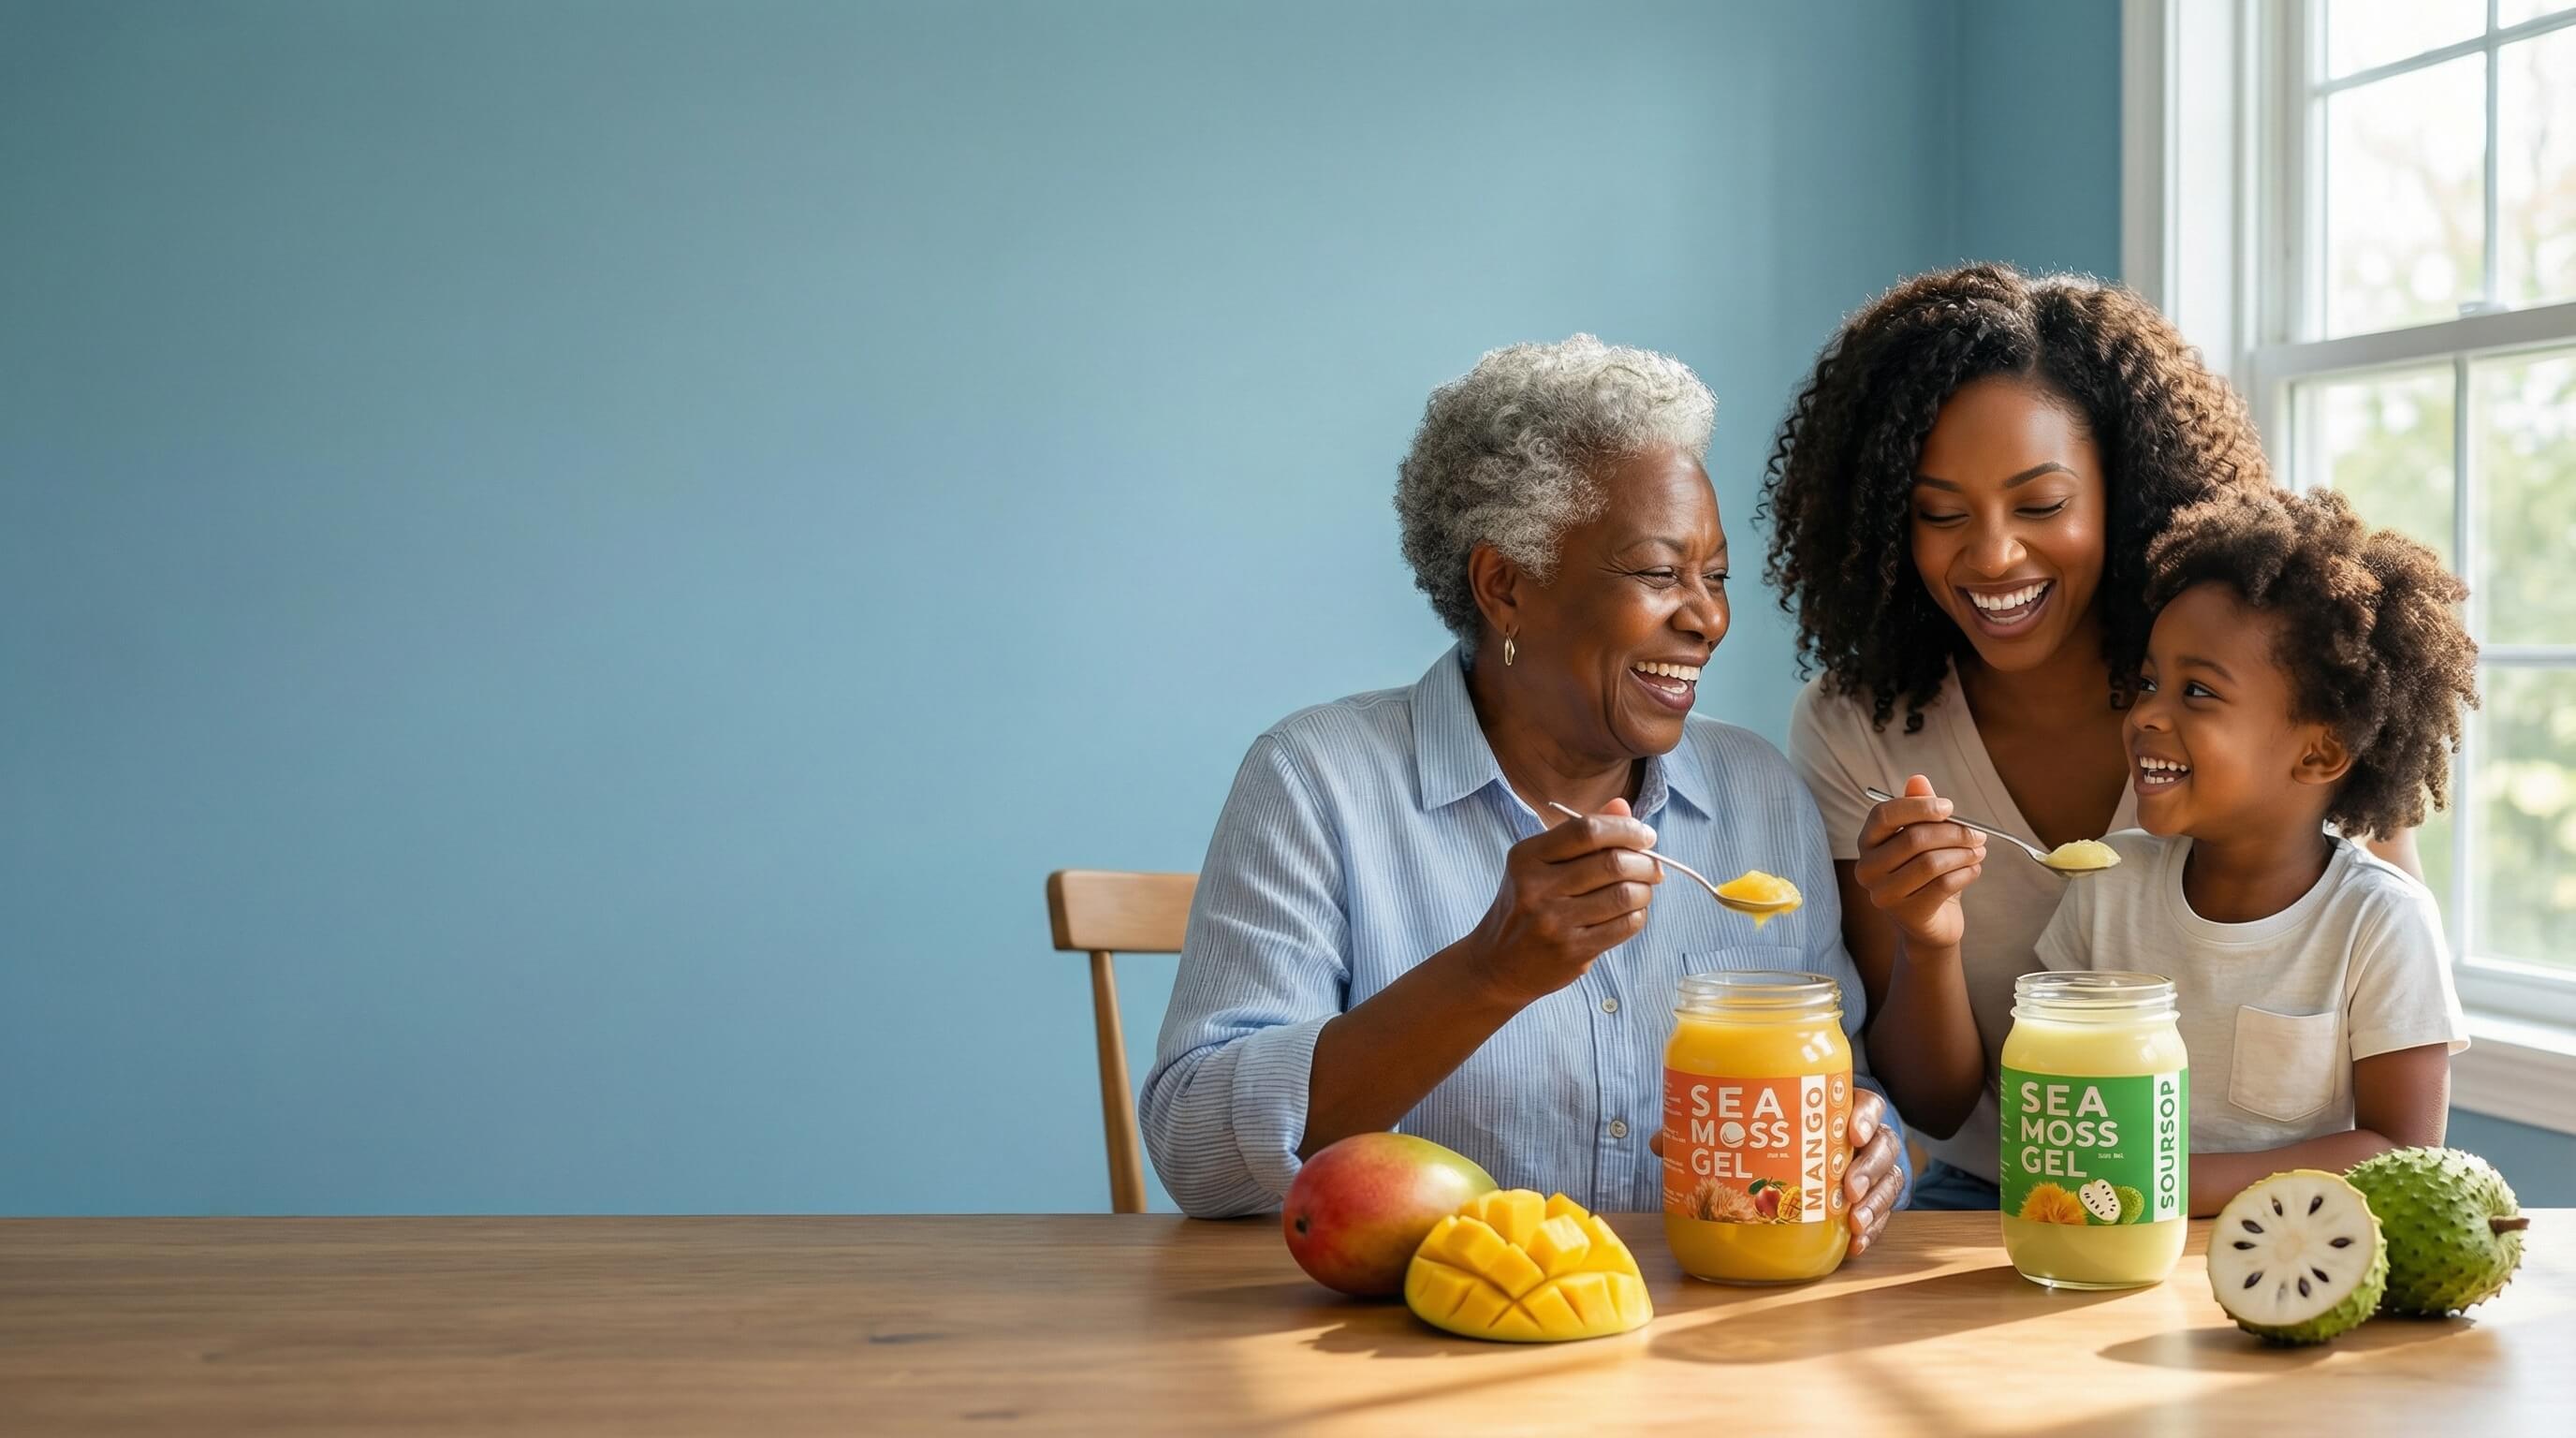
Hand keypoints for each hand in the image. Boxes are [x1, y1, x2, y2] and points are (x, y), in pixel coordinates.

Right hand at [1464, 798, 1661, 1008]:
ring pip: (1624, 895)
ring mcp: (1554, 922)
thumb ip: (1581, 834)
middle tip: (1653, 866)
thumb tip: (1623, 806)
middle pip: (1612, 863)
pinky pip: (1625, 926)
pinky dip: (1638, 915)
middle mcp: (1537, 887)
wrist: (1496, 964)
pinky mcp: (1572, 951)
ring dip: (1646, 890)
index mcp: (1527, 857)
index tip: (1646, 835)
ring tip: (1644, 889)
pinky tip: (1631, 912)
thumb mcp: (1540, 863)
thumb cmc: (1525, 906)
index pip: (1587, 830)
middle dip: (1645, 862)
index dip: (1626, 829)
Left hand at [1646, 1088, 1906, 1253]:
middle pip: (1882, 1147)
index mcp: (1835, 1113)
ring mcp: (1869, 1175)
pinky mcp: (1870, 1206)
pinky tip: (1855, 1245)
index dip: (1864, 1115)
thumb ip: (1710, 1134)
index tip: (1851, 1131)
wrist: (1797, 1169)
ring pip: (1888, 1183)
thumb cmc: (1775, 1140)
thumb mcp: (1748, 1133)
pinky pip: (1882, 1218)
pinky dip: (1871, 1233)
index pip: (1865, 1104)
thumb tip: (1660, 1143)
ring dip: (1874, 1203)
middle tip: (1848, 1188)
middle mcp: (1860, 1142)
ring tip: (1854, 1222)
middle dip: (1870, 1168)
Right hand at [1852, 773, 1983, 950]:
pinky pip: (1943, 886)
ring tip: (1979, 851)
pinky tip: (1974, 870)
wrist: (1930, 923)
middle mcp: (1868, 868)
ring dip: (1964, 853)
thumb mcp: (1923, 839)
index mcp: (1868, 842)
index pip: (1885, 815)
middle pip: (1913, 839)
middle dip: (1953, 833)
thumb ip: (1918, 809)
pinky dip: (1966, 873)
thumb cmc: (1925, 874)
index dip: (1918, 806)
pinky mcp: (1907, 914)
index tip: (1949, 807)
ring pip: (1931, 863)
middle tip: (1977, 834)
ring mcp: (1884, 894)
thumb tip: (1918, 779)